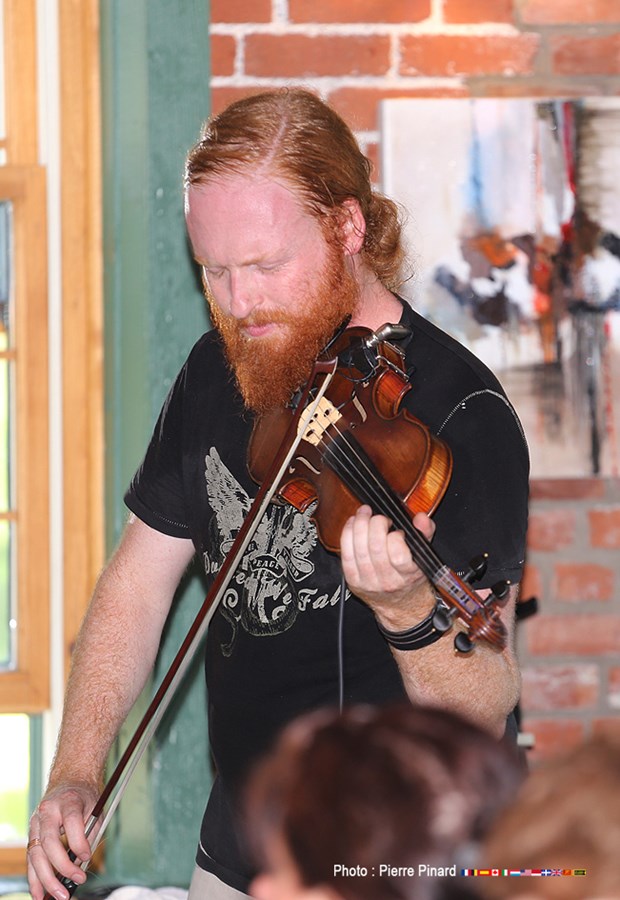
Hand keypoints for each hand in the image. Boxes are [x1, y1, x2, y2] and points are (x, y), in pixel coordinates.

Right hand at [27, 781, 98, 899]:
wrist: (69, 783)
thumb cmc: (83, 798)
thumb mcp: (94, 808)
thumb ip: (90, 833)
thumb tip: (83, 862)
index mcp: (67, 800)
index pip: (71, 821)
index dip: (78, 842)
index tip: (87, 857)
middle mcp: (48, 811)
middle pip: (50, 842)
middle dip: (62, 866)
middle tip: (78, 880)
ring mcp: (36, 823)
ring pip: (36, 854)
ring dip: (46, 879)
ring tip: (58, 896)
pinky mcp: (31, 834)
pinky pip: (31, 860)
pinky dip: (35, 879)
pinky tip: (40, 894)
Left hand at [340, 505, 435, 629]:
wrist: (398, 605)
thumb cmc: (410, 578)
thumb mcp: (424, 557)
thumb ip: (425, 534)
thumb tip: (420, 518)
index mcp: (407, 575)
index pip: (398, 556)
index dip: (395, 537)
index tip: (397, 530)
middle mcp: (387, 582)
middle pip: (375, 548)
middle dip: (375, 525)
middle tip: (379, 516)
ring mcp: (368, 583)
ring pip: (359, 550)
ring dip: (359, 526)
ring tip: (364, 514)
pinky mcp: (353, 581)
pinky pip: (346, 555)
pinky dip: (347, 535)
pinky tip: (352, 524)